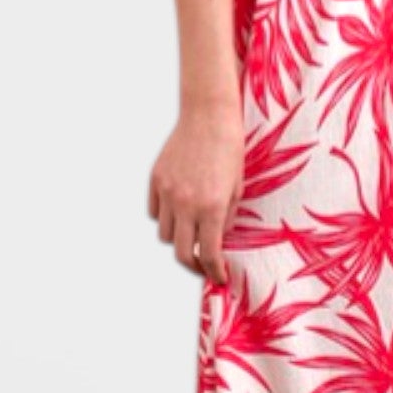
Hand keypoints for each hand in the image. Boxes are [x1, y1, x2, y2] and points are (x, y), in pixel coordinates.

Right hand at [147, 98, 244, 285]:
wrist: (208, 115)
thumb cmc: (230, 149)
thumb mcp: (237, 187)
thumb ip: (227, 217)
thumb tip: (217, 239)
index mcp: (212, 207)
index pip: (210, 254)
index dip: (214, 271)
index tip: (219, 278)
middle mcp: (187, 203)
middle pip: (182, 253)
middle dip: (194, 266)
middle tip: (203, 267)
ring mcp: (168, 192)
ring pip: (166, 234)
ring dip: (179, 240)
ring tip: (192, 234)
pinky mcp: (155, 180)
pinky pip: (156, 212)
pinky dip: (166, 219)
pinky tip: (179, 213)